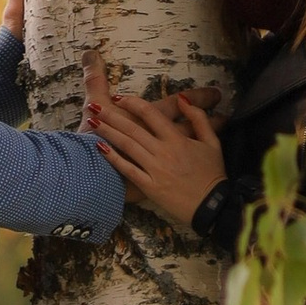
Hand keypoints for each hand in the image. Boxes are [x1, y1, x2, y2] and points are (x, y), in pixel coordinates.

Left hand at [84, 73, 227, 227]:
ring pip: (127, 146)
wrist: (211, 207)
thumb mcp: (212, 142)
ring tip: (92, 122)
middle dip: (111, 115)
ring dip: (108, 132)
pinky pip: (128, 169)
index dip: (132, 103)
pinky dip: (113, 158)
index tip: (119, 97)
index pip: (150, 114)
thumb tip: (182, 99)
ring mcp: (154, 169)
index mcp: (178, 139)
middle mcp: (163, 151)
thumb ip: (198, 118)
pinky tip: (100, 148)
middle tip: (94, 106)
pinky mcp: (149, 186)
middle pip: (132, 128)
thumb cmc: (212, 174)